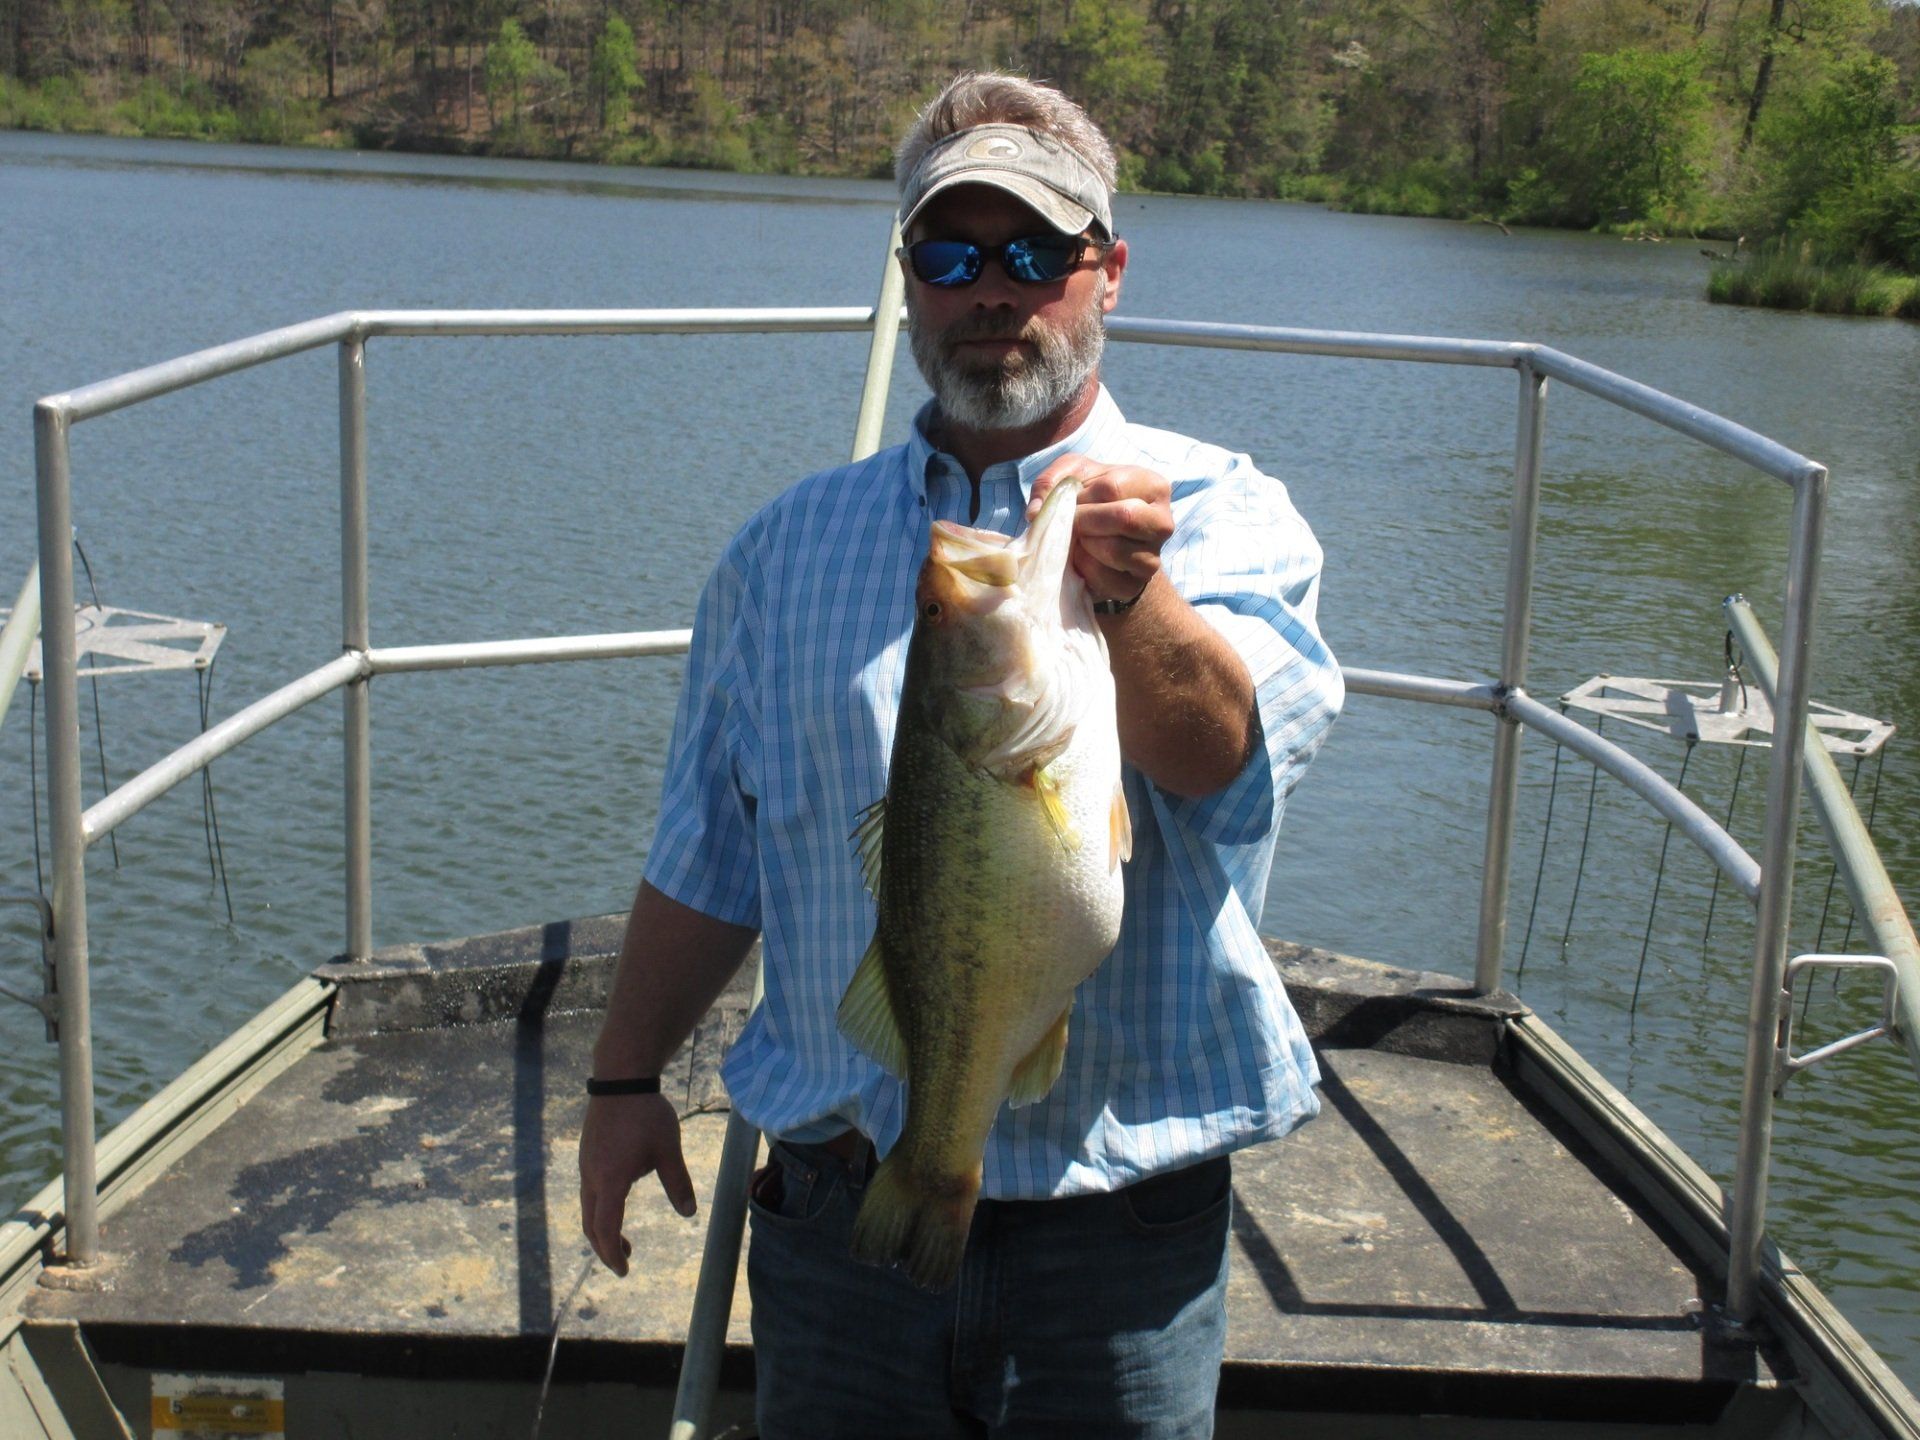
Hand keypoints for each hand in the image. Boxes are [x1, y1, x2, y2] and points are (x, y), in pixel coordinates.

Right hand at [579, 1091, 696, 1276]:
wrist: (620, 1079)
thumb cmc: (646, 1115)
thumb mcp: (668, 1151)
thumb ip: (678, 1183)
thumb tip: (689, 1213)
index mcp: (610, 1181)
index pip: (606, 1230)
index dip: (613, 1254)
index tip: (624, 1270)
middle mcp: (591, 1177)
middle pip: (591, 1224)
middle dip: (605, 1247)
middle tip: (623, 1260)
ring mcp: (586, 1165)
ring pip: (588, 1207)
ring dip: (603, 1227)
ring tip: (622, 1238)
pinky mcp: (587, 1153)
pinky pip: (589, 1190)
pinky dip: (601, 1208)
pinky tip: (620, 1199)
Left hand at [1028, 457, 1174, 607]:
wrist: (1099, 540)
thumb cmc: (1088, 500)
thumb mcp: (1071, 476)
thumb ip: (1051, 482)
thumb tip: (1036, 512)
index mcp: (1153, 486)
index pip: (1112, 487)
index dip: (1082, 497)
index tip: (1070, 503)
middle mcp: (1162, 522)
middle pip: (1125, 517)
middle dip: (1085, 522)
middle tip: (1070, 524)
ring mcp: (1153, 557)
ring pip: (1116, 551)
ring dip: (1084, 545)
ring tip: (1078, 539)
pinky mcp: (1136, 585)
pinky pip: (1107, 579)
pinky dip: (1084, 570)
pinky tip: (1081, 559)